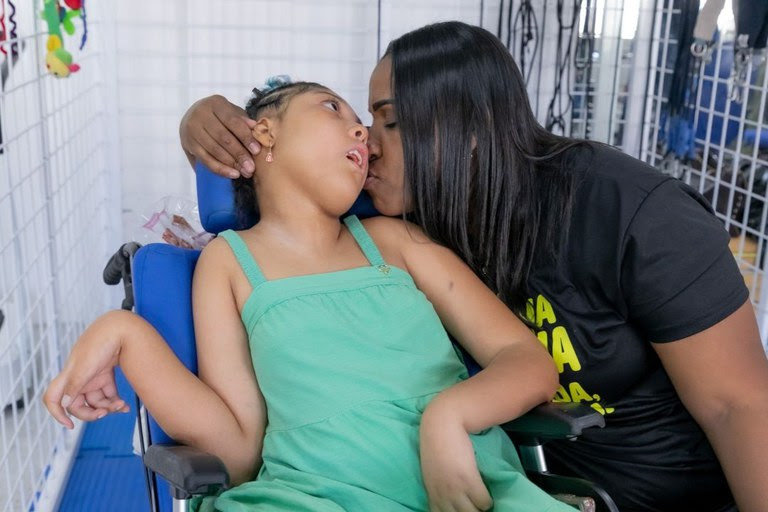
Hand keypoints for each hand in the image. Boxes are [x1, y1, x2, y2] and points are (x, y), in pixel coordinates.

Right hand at [43, 311, 131, 428]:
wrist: (121, 327)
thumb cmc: (100, 343)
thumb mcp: (85, 367)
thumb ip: (74, 387)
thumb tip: (65, 404)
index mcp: (68, 377)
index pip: (52, 399)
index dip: (56, 414)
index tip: (69, 425)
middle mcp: (78, 378)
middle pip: (78, 405)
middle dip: (91, 413)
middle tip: (106, 413)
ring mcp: (93, 376)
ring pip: (96, 401)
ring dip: (107, 407)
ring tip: (121, 406)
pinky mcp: (106, 374)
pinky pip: (108, 394)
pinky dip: (115, 401)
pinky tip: (124, 406)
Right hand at [179, 95, 259, 178]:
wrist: (192, 117)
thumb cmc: (219, 116)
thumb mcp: (232, 113)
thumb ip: (244, 121)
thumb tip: (257, 129)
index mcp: (215, 104)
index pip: (232, 121)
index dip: (245, 136)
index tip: (257, 150)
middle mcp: (201, 114)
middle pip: (223, 137)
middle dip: (239, 154)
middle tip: (251, 167)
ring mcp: (193, 130)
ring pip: (214, 150)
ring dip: (231, 163)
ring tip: (245, 172)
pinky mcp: (189, 144)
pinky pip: (206, 160)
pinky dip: (220, 169)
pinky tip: (232, 174)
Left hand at [420, 403, 492, 511]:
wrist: (441, 424)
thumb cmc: (437, 444)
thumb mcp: (433, 471)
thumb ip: (439, 487)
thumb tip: (450, 499)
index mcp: (432, 494)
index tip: (463, 507)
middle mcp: (442, 496)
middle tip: (475, 505)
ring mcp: (455, 490)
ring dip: (479, 508)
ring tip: (482, 501)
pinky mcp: (469, 481)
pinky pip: (484, 502)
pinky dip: (487, 500)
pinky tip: (486, 492)